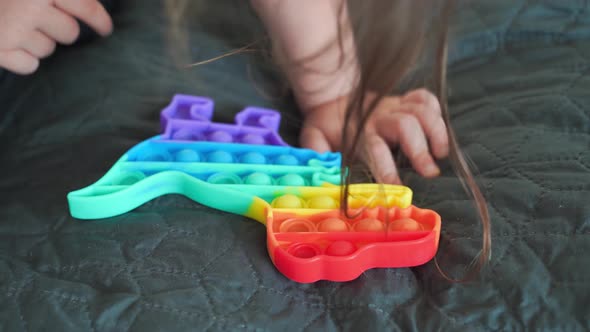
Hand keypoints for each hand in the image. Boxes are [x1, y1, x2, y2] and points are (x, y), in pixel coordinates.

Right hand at [0, 0, 112, 74]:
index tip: (106, 30)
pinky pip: (29, 65)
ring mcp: (13, 29)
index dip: (100, 19)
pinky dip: (22, 58)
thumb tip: (89, 8)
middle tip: (35, 16)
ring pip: (48, 49)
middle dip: (58, 27)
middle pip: (69, 33)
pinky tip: (8, 43)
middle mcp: (30, 6)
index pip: (87, 7)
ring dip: (37, 41)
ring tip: (15, 24)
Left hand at [300, 89, 448, 183]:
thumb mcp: (313, 135)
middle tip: (430, 172)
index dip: (386, 168)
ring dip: (436, 130)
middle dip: (420, 149)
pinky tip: (438, 128)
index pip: (375, 149)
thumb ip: (316, 149)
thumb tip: (321, 165)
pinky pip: (424, 97)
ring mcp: (394, 106)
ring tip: (442, 153)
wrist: (332, 93)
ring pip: (421, 110)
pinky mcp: (403, 99)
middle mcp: (380, 118)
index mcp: (360, 132)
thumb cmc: (327, 124)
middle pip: (406, 125)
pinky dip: (435, 109)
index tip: (397, 186)